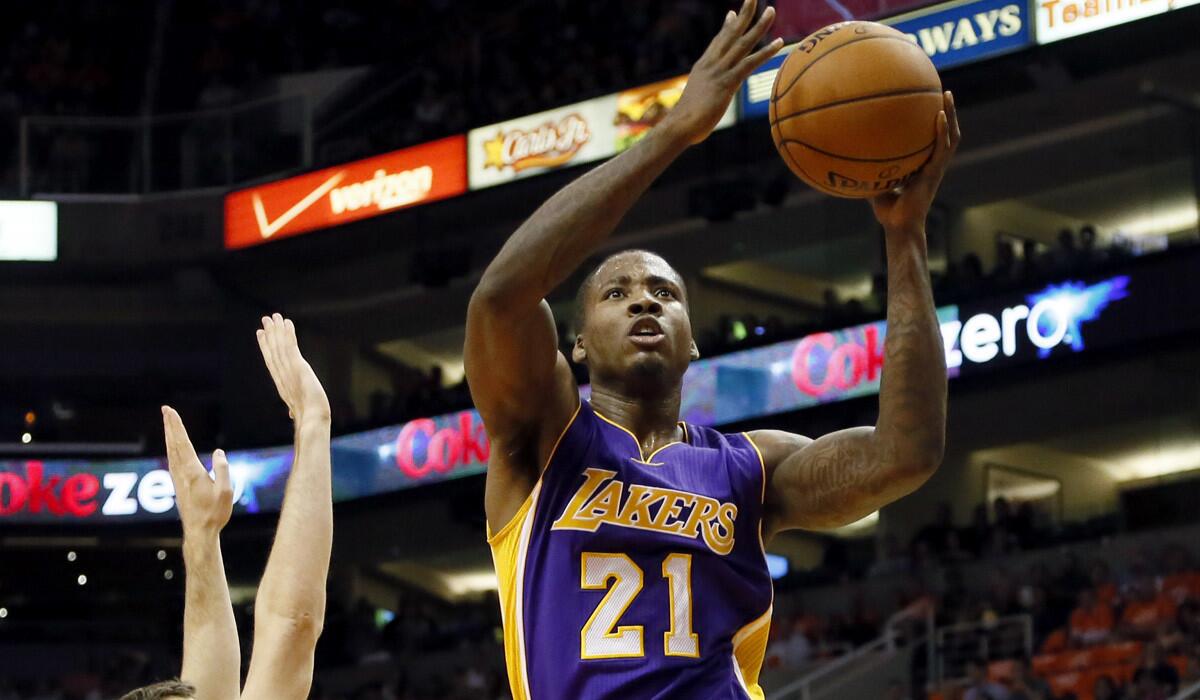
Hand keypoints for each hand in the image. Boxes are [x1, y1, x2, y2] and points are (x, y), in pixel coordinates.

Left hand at [163, 406, 232, 537]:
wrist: (199, 531)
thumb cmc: (214, 513)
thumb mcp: (225, 491)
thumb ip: (222, 469)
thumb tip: (218, 453)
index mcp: (192, 471)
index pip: (182, 443)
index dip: (176, 426)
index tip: (170, 412)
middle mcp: (181, 472)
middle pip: (174, 444)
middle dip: (170, 426)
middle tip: (165, 410)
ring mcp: (178, 479)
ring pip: (171, 451)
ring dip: (170, 435)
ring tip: (168, 423)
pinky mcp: (178, 484)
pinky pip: (173, 460)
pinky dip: (172, 448)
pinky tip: (172, 447)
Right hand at [256, 313, 329, 422]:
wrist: (314, 421)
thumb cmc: (309, 419)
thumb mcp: (300, 411)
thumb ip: (295, 408)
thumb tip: (292, 414)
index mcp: (283, 385)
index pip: (272, 362)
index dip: (266, 347)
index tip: (261, 334)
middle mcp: (283, 376)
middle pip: (273, 351)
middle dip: (269, 335)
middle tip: (265, 319)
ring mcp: (290, 372)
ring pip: (280, 347)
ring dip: (277, 331)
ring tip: (274, 316)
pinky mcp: (299, 368)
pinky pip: (292, 348)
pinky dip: (289, 335)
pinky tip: (287, 323)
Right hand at [665, 0, 782, 143]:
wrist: (679, 126)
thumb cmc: (686, 120)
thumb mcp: (695, 100)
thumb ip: (703, 92)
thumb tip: (702, 98)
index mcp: (703, 67)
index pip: (717, 42)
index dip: (727, 27)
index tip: (733, 13)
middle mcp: (711, 64)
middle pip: (730, 34)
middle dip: (743, 15)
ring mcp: (719, 72)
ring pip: (742, 43)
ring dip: (759, 27)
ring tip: (771, 11)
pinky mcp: (727, 83)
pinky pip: (749, 63)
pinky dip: (765, 52)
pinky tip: (778, 43)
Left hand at [870, 91, 961, 233]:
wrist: (898, 227)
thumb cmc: (888, 213)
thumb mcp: (876, 186)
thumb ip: (870, 171)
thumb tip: (851, 156)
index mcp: (923, 167)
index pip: (933, 141)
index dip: (935, 124)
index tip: (930, 103)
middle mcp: (933, 165)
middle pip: (946, 134)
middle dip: (948, 112)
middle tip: (943, 92)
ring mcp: (936, 169)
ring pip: (950, 138)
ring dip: (951, 116)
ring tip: (946, 96)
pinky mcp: (934, 174)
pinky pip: (941, 149)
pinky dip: (941, 132)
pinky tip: (939, 116)